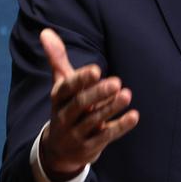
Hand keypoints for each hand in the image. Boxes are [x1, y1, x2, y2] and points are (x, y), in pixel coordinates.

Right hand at [38, 28, 139, 179]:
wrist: (58, 150)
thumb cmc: (66, 107)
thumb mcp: (61, 85)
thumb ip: (57, 59)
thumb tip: (46, 31)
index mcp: (58, 98)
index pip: (66, 88)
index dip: (80, 79)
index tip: (97, 70)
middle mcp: (64, 116)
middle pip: (79, 104)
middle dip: (98, 93)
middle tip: (117, 82)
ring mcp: (76, 133)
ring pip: (93, 120)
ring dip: (111, 108)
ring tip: (127, 95)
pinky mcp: (89, 147)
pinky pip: (105, 136)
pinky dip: (120, 126)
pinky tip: (134, 116)